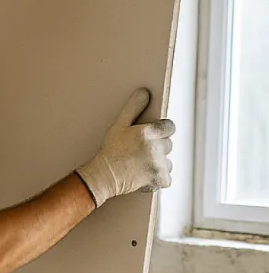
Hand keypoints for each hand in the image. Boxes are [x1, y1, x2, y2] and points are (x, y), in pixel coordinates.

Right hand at [77, 89, 174, 207]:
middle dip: (158, 147)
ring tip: (140, 165)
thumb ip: (133, 108)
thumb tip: (145, 92)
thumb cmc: (109, 151)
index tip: (152, 137)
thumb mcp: (118, 126)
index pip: (169, 127)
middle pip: (168, 144)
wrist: (103, 176)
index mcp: (148, 133)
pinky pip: (166, 178)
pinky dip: (157, 178)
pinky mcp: (161, 179)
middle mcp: (156, 148)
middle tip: (140, 152)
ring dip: (158, 163)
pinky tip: (143, 176)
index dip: (162, 131)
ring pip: (167, 162)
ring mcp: (159, 165)